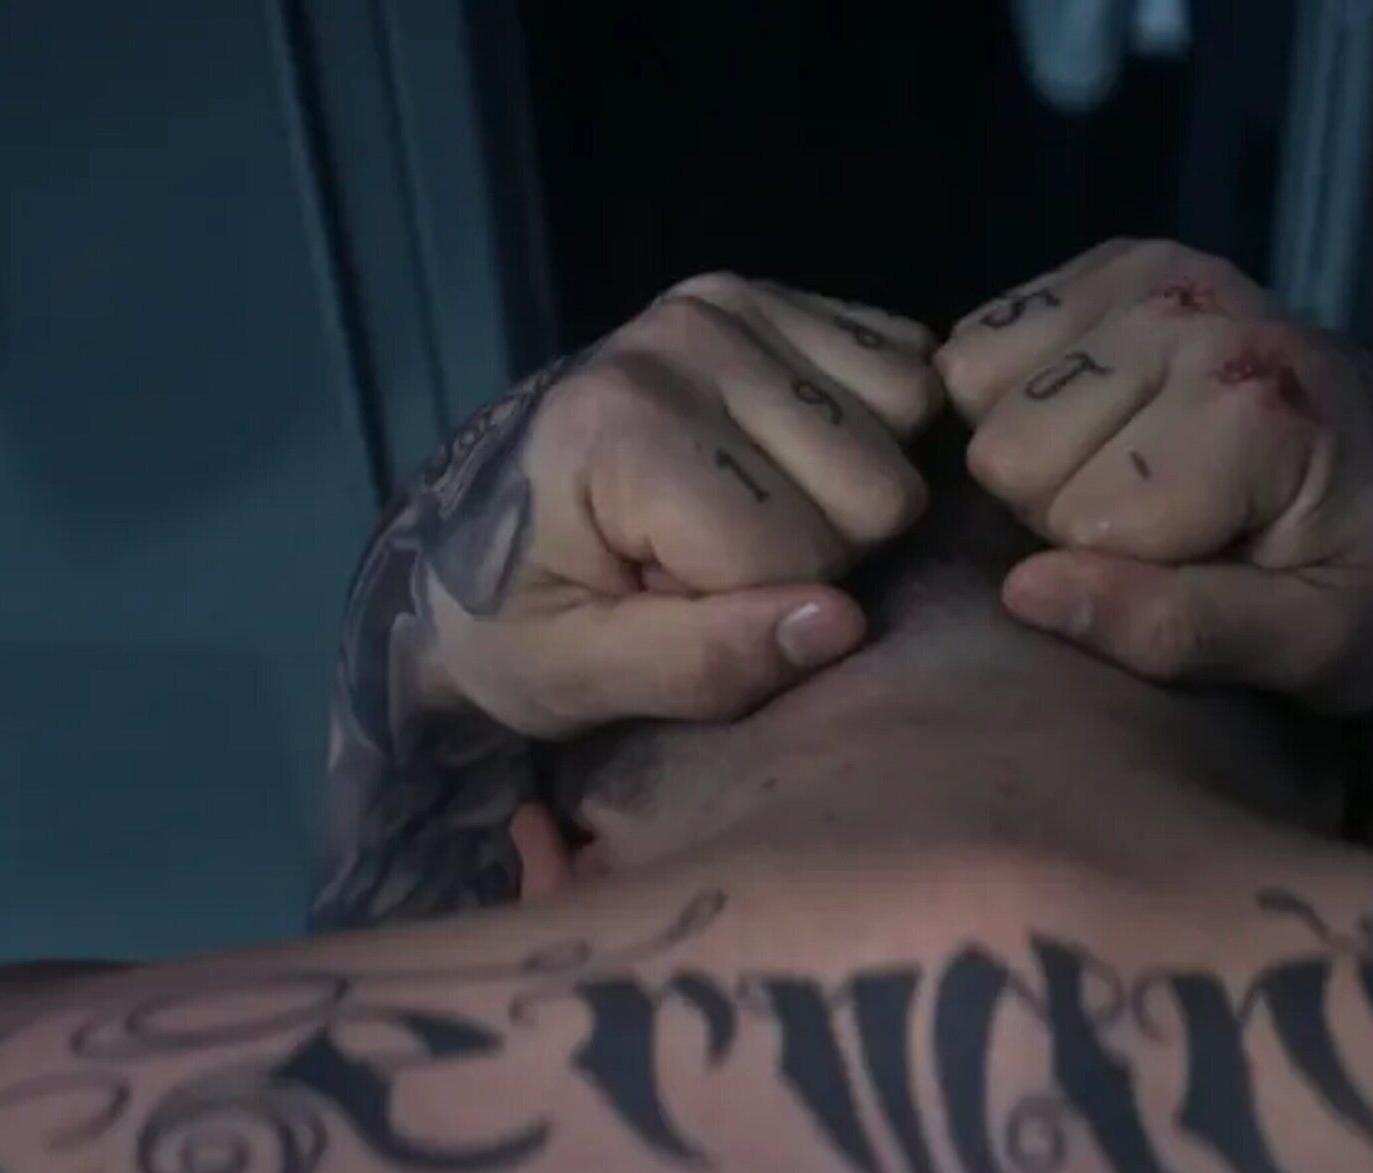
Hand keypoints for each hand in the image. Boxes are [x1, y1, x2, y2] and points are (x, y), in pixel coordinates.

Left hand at [413, 274, 939, 736]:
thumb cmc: (517, 622)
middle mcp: (682, 340)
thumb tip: (844, 621)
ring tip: (746, 504)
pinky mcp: (770, 295)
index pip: (798, 554)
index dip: (758, 608)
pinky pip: (905, 364)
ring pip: (907, 416)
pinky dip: (874, 423)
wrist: (465, 535)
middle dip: (819, 549)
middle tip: (715, 556)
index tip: (672, 599)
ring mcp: (730, 305)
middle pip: (875, 488)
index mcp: (620, 428)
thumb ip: (706, 663)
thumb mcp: (582, 676)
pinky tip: (791, 455)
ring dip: (847, 487)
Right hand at [936, 238, 1372, 713]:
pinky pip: (985, 341)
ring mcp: (1157, 273)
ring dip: (1038, 448)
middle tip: (1159, 524)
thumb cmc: (1369, 593)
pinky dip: (1018, 391)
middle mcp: (1200, 313)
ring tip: (1133, 472)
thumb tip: (1022, 592)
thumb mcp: (1302, 648)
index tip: (1192, 569)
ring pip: (980, 387)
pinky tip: (1100, 422)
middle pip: (1011, 450)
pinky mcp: (1121, 262)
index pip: (1071, 515)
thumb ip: (1171, 628)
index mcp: (1256, 408)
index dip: (1110, 570)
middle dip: (1061, 507)